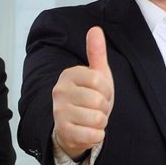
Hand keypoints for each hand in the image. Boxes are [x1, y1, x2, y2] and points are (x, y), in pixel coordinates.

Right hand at [52, 26, 114, 159]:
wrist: (74, 128)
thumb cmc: (88, 98)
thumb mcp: (96, 75)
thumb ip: (96, 53)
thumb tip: (95, 29)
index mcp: (69, 74)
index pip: (100, 80)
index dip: (106, 90)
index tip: (99, 93)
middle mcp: (59, 91)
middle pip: (99, 100)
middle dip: (104, 107)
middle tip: (95, 108)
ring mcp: (59, 112)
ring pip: (98, 118)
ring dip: (101, 122)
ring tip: (91, 119)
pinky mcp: (64, 132)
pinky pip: (94, 134)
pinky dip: (97, 135)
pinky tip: (88, 131)